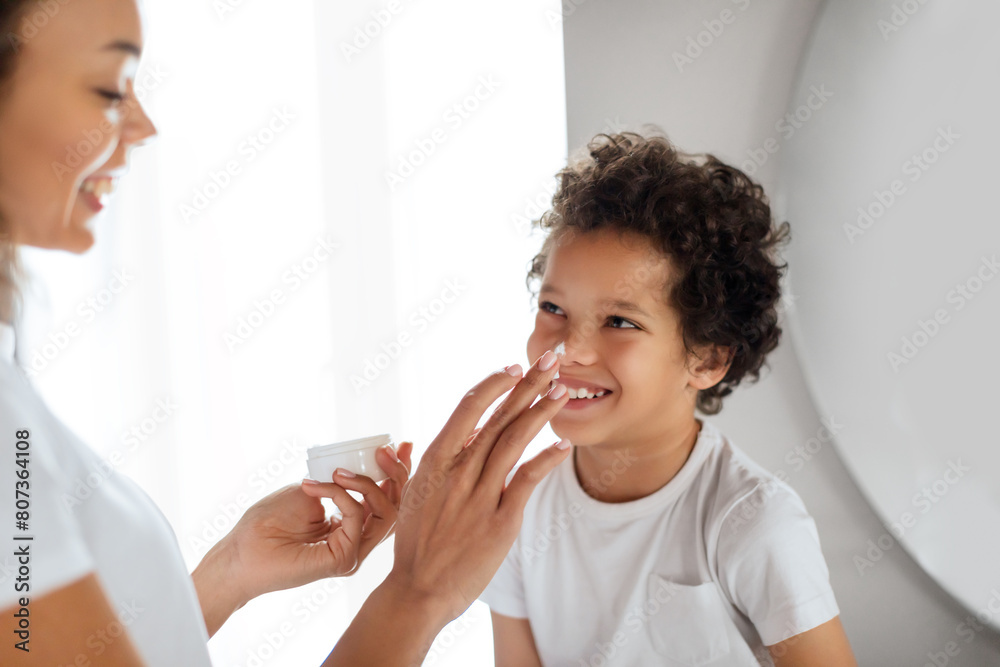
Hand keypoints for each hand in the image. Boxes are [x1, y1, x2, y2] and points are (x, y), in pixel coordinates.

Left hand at [193, 443, 411, 635]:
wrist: (242, 550)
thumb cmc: (268, 521)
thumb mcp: (313, 489)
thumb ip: (341, 481)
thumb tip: (366, 459)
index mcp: (353, 526)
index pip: (388, 500)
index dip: (399, 472)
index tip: (401, 444)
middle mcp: (358, 540)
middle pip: (396, 507)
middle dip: (396, 474)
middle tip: (382, 451)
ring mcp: (354, 552)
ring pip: (385, 513)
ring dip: (366, 483)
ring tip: (338, 472)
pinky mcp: (345, 560)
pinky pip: (357, 517)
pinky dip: (340, 495)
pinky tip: (317, 487)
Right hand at [323, 353, 569, 665]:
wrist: (418, 590)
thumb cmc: (418, 541)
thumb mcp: (417, 491)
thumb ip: (440, 461)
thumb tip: (461, 434)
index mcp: (435, 460)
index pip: (467, 408)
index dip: (494, 384)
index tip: (513, 369)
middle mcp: (458, 472)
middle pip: (498, 417)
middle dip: (527, 385)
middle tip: (550, 359)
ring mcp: (479, 495)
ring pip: (515, 441)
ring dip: (542, 412)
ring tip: (562, 390)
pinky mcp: (500, 521)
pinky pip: (527, 481)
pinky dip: (547, 459)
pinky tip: (564, 443)